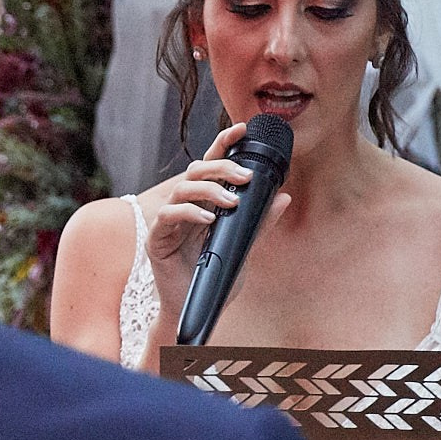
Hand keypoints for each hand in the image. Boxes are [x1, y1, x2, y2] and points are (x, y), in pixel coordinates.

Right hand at [144, 123, 292, 316]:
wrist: (198, 309)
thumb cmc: (216, 277)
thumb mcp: (244, 246)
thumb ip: (260, 222)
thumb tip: (283, 196)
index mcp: (203, 204)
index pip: (211, 167)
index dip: (223, 145)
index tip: (243, 129)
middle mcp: (184, 207)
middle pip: (197, 172)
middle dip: (222, 168)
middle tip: (245, 177)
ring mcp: (169, 222)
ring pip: (182, 189)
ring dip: (209, 190)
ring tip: (232, 201)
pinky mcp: (157, 240)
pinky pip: (168, 216)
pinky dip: (189, 213)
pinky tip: (208, 219)